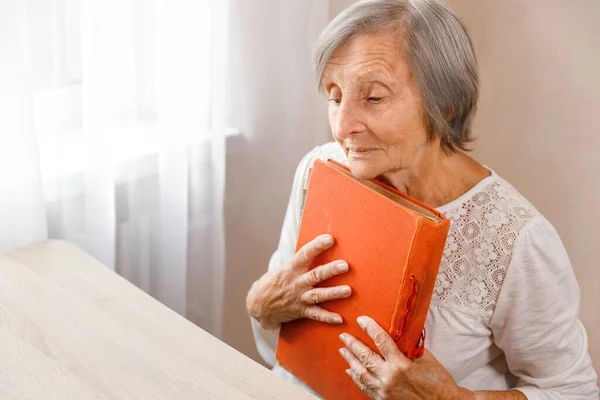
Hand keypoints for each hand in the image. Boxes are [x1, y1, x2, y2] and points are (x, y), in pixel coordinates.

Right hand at [246, 234, 351, 329]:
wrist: (259, 305)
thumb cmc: (275, 282)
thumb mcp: (284, 268)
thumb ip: (300, 261)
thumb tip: (319, 245)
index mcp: (291, 269)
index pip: (305, 254)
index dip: (317, 246)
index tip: (329, 239)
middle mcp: (296, 283)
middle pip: (315, 275)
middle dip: (330, 270)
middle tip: (345, 265)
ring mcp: (299, 298)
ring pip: (318, 295)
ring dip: (333, 293)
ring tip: (348, 290)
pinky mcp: (301, 311)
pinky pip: (316, 315)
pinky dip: (327, 318)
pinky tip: (339, 319)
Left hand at [339, 316, 472, 399]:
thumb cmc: (438, 382)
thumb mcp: (426, 359)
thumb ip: (411, 347)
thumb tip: (402, 335)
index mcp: (401, 365)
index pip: (381, 341)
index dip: (369, 328)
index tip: (361, 320)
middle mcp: (389, 377)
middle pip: (365, 357)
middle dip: (352, 344)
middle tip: (344, 336)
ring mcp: (384, 391)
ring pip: (361, 373)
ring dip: (350, 360)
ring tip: (343, 350)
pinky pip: (365, 387)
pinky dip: (356, 378)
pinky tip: (351, 371)